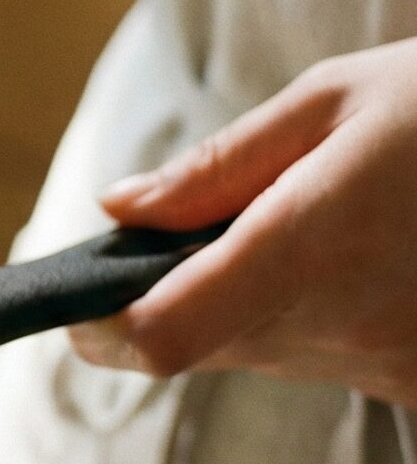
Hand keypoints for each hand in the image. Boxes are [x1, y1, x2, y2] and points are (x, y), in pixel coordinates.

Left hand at [70, 40, 416, 406]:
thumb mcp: (333, 101)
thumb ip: (215, 167)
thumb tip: (118, 210)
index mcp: (312, 242)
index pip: (167, 335)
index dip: (103, 333)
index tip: (79, 310)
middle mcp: (349, 320)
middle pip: (202, 346)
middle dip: (170, 301)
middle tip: (188, 237)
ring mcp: (394, 362)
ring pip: (262, 354)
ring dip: (247, 306)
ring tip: (306, 226)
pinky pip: (327, 360)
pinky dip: (311, 319)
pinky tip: (356, 260)